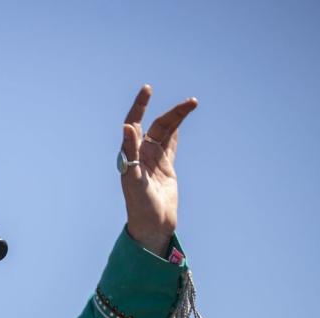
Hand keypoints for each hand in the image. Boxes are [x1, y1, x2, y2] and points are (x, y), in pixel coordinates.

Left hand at [120, 85, 197, 256]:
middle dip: (171, 113)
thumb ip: (130, 153)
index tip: (148, 90)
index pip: (134, 123)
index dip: (139, 106)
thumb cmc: (139, 206)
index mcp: (131, 155)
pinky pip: (171, 145)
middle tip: (191, 102)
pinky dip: (175, 132)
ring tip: (192, 104)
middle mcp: (141, 154)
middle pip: (156, 126)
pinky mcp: (165, 168)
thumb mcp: (135, 179)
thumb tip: (127, 127)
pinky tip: (180, 121)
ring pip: (166, 133)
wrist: (151, 225)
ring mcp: (154, 160)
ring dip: (177, 119)